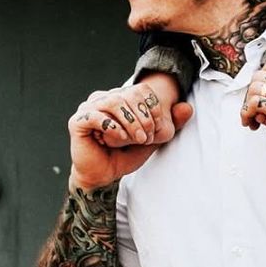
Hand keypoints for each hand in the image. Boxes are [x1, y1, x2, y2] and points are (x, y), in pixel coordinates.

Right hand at [68, 85, 192, 188]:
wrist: (102, 176)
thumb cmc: (124, 156)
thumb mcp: (152, 139)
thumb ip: (169, 124)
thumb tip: (188, 107)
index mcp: (118, 98)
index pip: (140, 90)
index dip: (153, 108)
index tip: (155, 130)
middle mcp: (102, 98)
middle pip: (128, 94)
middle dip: (143, 117)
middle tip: (146, 138)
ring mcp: (88, 108)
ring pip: (113, 102)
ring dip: (130, 122)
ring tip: (135, 139)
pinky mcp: (77, 122)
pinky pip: (96, 116)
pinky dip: (112, 128)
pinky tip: (118, 139)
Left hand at [243, 60, 265, 179]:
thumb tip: (250, 86)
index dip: (259, 81)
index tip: (259, 99)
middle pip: (259, 76)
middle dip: (250, 95)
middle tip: (253, 112)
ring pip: (254, 88)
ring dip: (247, 106)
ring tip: (254, 120)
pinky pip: (254, 103)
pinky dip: (247, 114)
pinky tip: (252, 125)